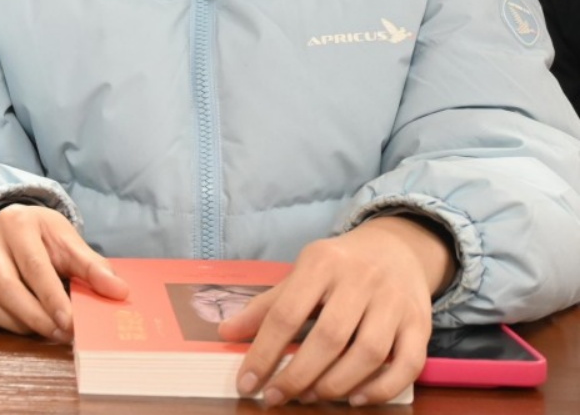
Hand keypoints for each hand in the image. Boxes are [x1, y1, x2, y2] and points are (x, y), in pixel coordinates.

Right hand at [0, 203, 127, 340]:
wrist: (13, 226)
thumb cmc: (44, 236)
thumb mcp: (69, 241)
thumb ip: (93, 266)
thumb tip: (119, 292)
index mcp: (16, 223)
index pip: (33, 266)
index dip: (52, 298)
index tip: (71, 323)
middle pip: (6, 287)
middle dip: (36, 317)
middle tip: (62, 334)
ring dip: (19, 324)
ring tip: (45, 329)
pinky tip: (21, 324)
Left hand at [219, 215, 454, 405]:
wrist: (397, 248)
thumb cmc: (338, 267)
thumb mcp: (300, 275)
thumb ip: (265, 306)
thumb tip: (225, 333)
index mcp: (321, 263)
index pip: (286, 313)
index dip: (263, 353)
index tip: (247, 384)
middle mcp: (361, 279)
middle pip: (329, 338)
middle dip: (298, 375)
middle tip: (276, 397)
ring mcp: (395, 302)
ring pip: (369, 353)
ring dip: (337, 384)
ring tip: (310, 398)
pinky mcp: (421, 323)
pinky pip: (408, 364)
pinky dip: (382, 388)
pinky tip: (356, 400)